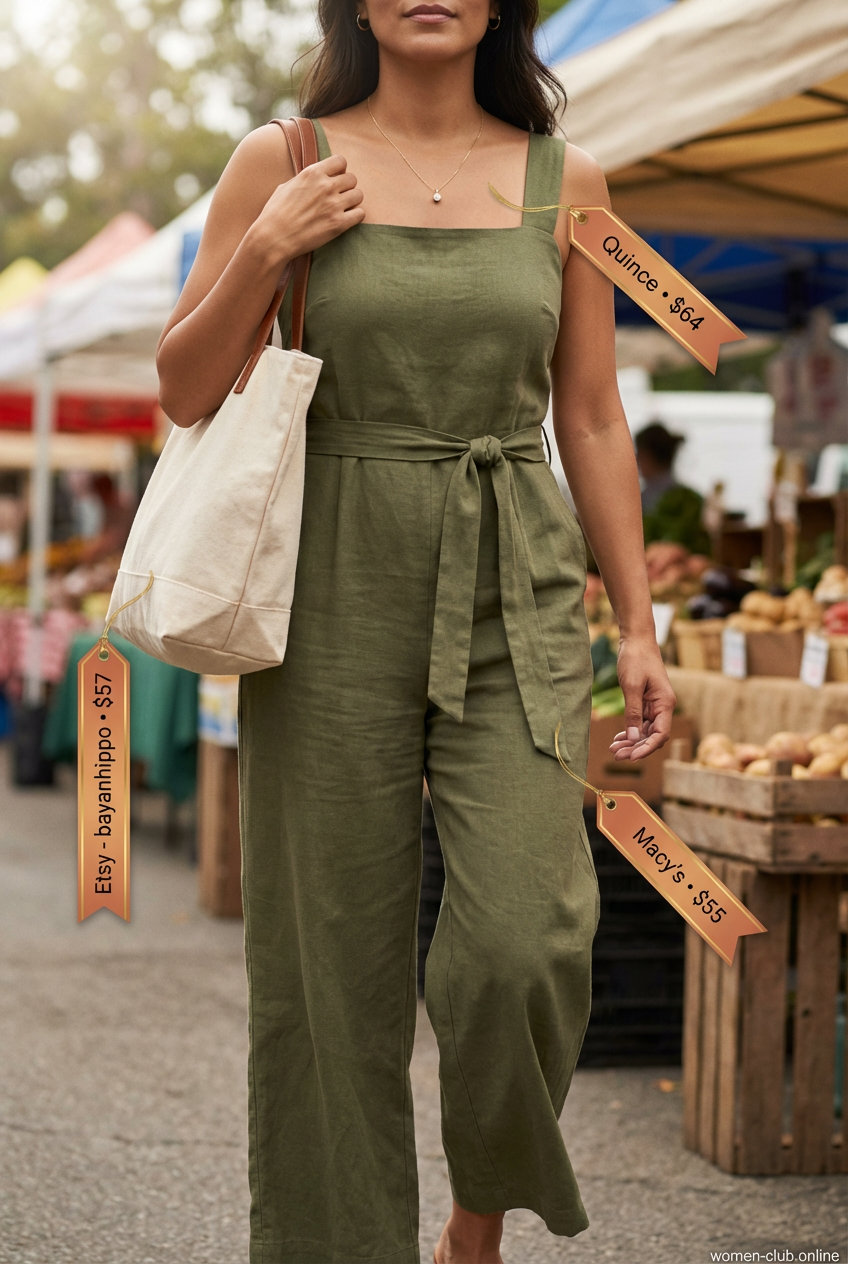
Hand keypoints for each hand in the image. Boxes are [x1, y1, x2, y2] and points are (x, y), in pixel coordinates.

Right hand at [253, 154, 365, 261]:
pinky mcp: (339, 224)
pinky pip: (360, 214)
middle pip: (352, 178)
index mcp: (312, 173)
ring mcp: (333, 205)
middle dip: (347, 187)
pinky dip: (355, 216)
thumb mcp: (286, 187)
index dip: (340, 170)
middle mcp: (325, 186)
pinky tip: (346, 220)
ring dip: (352, 202)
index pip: (340, 161)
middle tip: (338, 197)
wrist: (273, 238)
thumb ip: (304, 180)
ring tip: (343, 209)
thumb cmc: (275, 214)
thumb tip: (313, 178)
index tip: (335, 179)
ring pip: (358, 195)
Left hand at [608, 634, 675, 761]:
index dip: (647, 748)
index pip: (661, 734)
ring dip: (631, 742)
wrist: (636, 640)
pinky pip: (640, 723)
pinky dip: (630, 732)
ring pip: (645, 731)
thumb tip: (634, 738)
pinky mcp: (645, 702)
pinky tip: (618, 739)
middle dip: (636, 748)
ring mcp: (654, 705)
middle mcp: (662, 707)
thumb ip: (633, 713)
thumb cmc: (636, 659)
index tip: (632, 757)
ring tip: (613, 750)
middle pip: (652, 736)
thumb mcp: (632, 686)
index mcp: (665, 703)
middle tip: (616, 756)